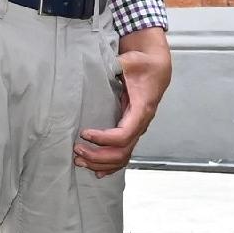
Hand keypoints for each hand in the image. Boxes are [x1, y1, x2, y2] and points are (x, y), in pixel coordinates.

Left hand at [75, 28, 172, 175]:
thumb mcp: (131, 61)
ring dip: (101, 163)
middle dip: (98, 155)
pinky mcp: (131, 130)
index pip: (124, 135)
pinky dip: (111, 165)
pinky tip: (98, 172)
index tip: (84, 133)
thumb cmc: (144, 64)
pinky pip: (123, 154)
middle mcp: (141, 124)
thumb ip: (118, 64)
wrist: (156, 67)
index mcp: (141, 110)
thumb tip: (102, 65)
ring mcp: (137, 129)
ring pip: (122, 157)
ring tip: (79, 160)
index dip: (104, 139)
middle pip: (121, 152)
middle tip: (77, 150)